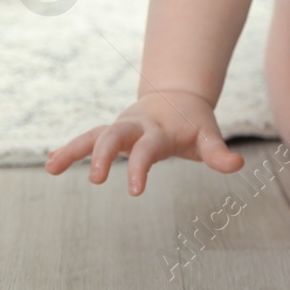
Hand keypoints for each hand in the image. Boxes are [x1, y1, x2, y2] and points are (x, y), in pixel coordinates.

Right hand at [44, 90, 244, 194]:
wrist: (179, 96)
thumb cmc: (194, 124)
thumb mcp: (208, 136)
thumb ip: (218, 153)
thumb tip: (238, 165)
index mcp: (158, 130)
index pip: (147, 149)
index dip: (141, 169)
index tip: (135, 193)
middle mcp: (135, 126)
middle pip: (113, 135)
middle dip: (102, 155)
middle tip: (96, 179)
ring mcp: (120, 128)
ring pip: (92, 135)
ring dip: (72, 150)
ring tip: (51, 168)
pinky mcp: (111, 132)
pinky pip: (86, 139)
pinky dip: (70, 149)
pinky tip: (51, 163)